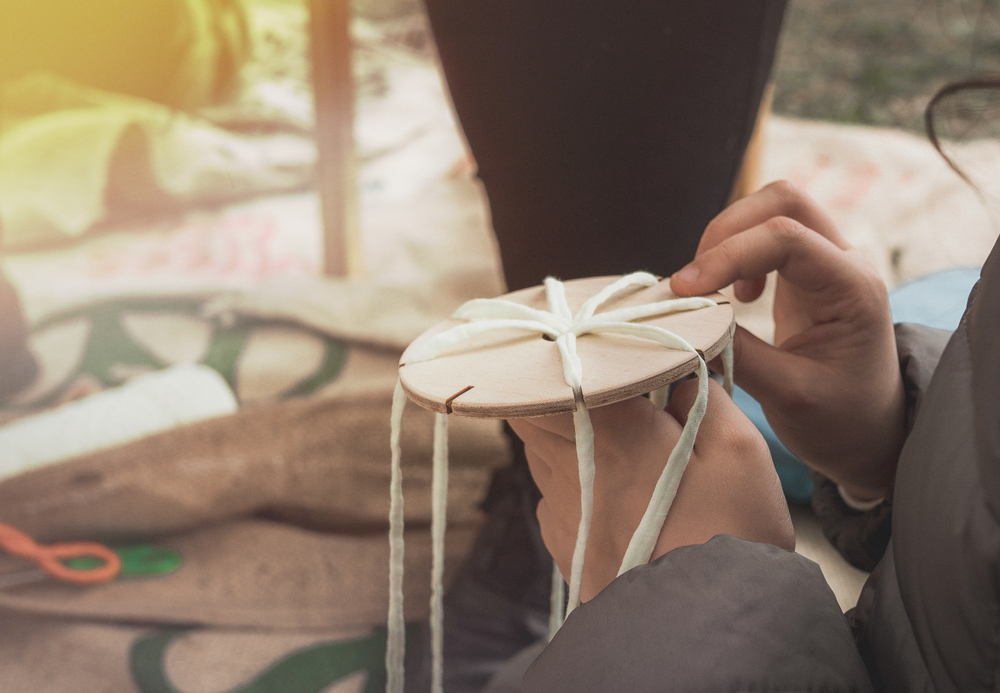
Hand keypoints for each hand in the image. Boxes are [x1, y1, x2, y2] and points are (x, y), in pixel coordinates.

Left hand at [509, 380, 793, 602]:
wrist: (705, 625)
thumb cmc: (730, 529)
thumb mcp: (738, 448)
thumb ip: (702, 395)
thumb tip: (675, 373)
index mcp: (611, 431)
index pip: (544, 381)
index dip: (550, 365)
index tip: (571, 352)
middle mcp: (570, 466)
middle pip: (531, 414)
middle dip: (553, 397)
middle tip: (591, 391)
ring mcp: (561, 511)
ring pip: (540, 456)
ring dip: (561, 440)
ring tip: (606, 443)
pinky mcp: (565, 546)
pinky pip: (552, 499)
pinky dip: (571, 485)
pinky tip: (608, 494)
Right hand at [670, 181, 904, 499]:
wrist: (870, 434)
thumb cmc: (839, 421)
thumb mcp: (787, 395)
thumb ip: (737, 354)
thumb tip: (686, 323)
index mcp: (851, 289)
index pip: (785, 238)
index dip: (727, 255)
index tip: (684, 289)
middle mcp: (843, 263)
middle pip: (783, 200)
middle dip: (728, 230)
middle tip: (696, 281)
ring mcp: (826, 263)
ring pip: (772, 210)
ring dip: (729, 239)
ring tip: (710, 289)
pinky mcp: (805, 274)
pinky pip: (765, 238)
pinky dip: (734, 253)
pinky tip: (733, 296)